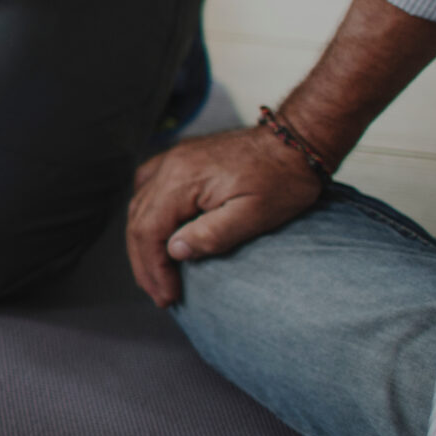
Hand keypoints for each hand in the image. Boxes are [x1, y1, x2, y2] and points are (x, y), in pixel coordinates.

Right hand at [125, 126, 324, 306]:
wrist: (297, 139)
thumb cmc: (283, 177)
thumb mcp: (254, 215)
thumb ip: (212, 235)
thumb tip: (174, 251)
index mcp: (182, 179)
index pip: (148, 231)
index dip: (153, 268)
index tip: (167, 296)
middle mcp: (170, 166)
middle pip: (138, 221)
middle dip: (145, 264)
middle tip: (160, 294)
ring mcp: (174, 159)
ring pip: (139, 207)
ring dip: (144, 243)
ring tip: (155, 273)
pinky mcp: (183, 159)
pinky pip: (148, 188)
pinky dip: (146, 215)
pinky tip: (154, 230)